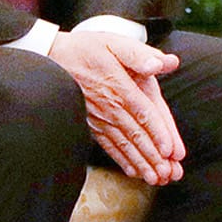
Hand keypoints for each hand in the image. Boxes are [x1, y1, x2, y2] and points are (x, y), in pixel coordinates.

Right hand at [52, 29, 185, 184]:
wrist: (51, 58)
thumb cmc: (86, 48)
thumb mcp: (114, 42)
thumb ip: (140, 54)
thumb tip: (166, 62)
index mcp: (119, 87)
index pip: (144, 114)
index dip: (158, 133)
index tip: (171, 151)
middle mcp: (109, 107)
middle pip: (136, 135)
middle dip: (153, 156)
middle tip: (168, 174)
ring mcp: (99, 118)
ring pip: (123, 144)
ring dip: (140, 163)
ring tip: (155, 179)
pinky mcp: (91, 124)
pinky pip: (108, 145)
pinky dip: (121, 160)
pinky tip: (133, 171)